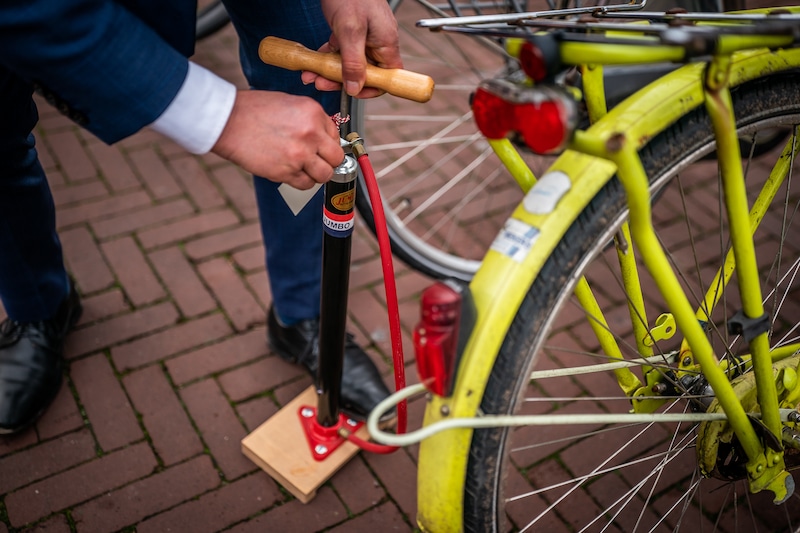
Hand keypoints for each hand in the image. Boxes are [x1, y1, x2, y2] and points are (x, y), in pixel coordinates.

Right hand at [211, 90, 342, 188]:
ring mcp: (300, 154)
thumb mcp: (289, 103)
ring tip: (302, 167)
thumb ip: (310, 120)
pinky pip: (305, 184)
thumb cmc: (252, 110)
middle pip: (336, 158)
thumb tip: (323, 137)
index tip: (321, 148)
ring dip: (315, 174)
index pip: (336, 136)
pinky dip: (300, 181)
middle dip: (328, 162)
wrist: (227, 121)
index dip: (328, 144)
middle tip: (316, 161)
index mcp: (313, 113)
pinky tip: (290, 171)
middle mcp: (311, 134)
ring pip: (324, 175)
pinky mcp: (286, 171)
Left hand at [301, 0, 402, 97]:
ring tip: (311, 75)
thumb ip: (353, 62)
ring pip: (349, 65)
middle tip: (321, 84)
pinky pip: (340, 53)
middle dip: (341, 81)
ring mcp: (363, 38)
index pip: (387, 77)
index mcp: (386, 43)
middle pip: (364, 73)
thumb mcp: (351, 31)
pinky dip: (326, 59)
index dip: (372, 89)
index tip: (353, 93)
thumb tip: (356, 88)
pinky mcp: (350, 33)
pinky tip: (313, 63)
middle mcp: (377, 43)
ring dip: (329, 72)